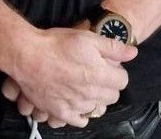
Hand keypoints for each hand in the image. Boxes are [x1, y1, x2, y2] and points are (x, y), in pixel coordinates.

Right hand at [1, 26, 135, 127]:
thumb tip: (133, 54)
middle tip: (96, 75)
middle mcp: (90, 94)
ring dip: (95, 99)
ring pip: (97, 109)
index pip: (122, 81)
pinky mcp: (61, 112)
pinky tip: (78, 104)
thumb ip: (113, 48)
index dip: (117, 71)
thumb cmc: (57, 44)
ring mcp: (76, 105)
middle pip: (112, 97)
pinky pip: (79, 121)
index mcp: (100, 75)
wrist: (28, 56)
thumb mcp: (87, 38)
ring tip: (85, 87)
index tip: (108, 66)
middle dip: (108, 86)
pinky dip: (82, 114)